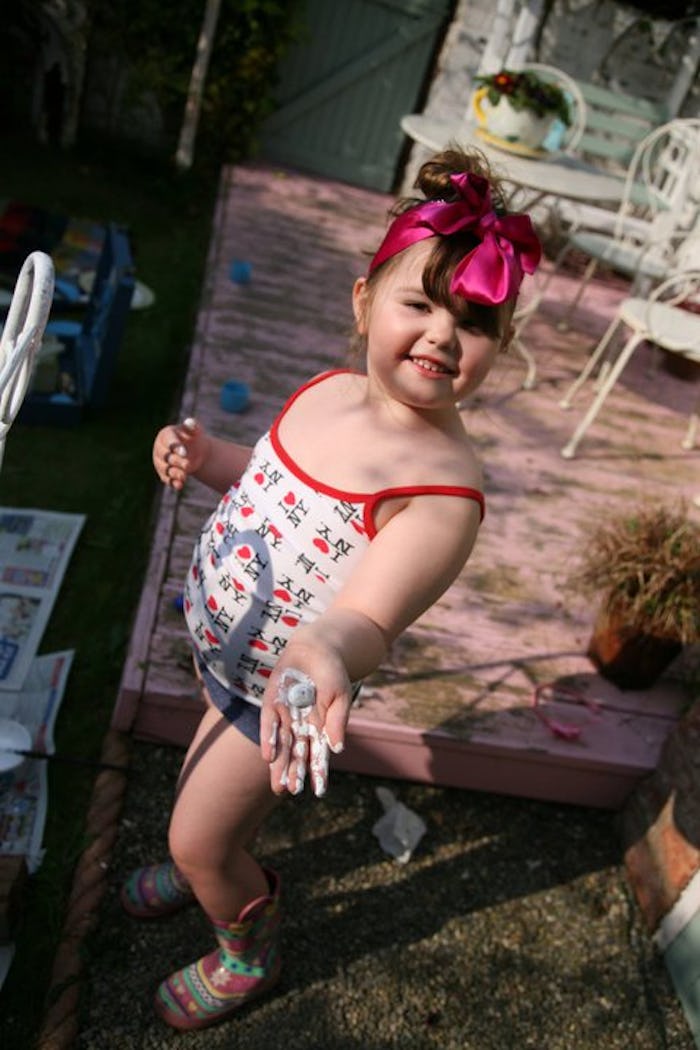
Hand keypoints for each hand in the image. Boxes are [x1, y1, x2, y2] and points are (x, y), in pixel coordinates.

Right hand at [152, 417, 207, 489]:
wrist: (196, 451)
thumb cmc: (194, 438)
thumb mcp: (196, 431)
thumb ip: (194, 426)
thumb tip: (190, 423)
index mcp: (165, 436)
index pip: (168, 442)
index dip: (175, 447)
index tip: (184, 452)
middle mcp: (160, 449)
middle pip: (165, 457)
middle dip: (176, 461)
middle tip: (187, 464)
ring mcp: (160, 462)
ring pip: (165, 470)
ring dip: (174, 473)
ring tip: (184, 475)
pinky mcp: (164, 474)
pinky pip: (167, 480)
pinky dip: (173, 483)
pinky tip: (180, 485)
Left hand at [260, 651, 350, 796]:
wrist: (316, 647)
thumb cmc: (332, 673)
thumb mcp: (340, 696)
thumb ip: (337, 721)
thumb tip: (337, 749)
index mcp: (321, 725)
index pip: (318, 753)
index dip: (318, 771)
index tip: (319, 791)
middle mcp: (301, 724)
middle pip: (297, 753)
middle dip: (294, 772)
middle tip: (290, 791)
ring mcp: (285, 714)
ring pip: (282, 744)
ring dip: (280, 764)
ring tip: (278, 786)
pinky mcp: (272, 702)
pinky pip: (268, 723)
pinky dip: (269, 739)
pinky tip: (268, 756)